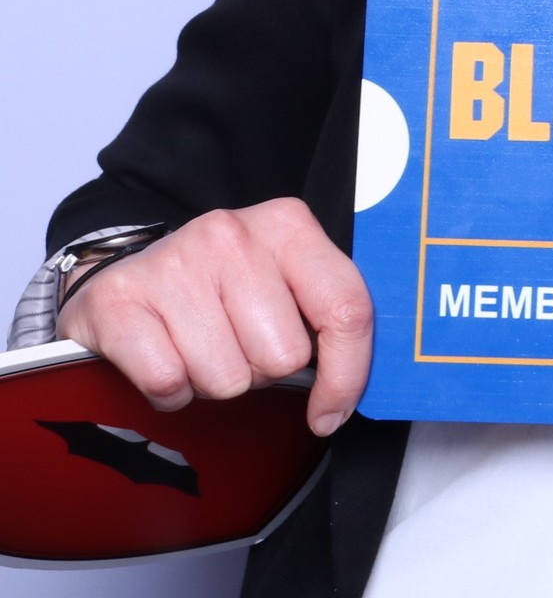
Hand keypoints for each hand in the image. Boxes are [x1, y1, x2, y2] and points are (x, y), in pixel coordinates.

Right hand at [56, 198, 371, 435]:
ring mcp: (172, 263)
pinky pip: (169, 383)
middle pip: (284, 356)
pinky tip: (165, 357)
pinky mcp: (118, 301)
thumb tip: (346, 397)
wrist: (123, 279)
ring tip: (198, 347)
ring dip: (215, 380)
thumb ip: (326, 318)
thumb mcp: (281, 283)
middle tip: (237, 345)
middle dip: (263, 370)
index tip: (330, 413)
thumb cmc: (217, 289)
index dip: (347, 375)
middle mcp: (232, 235)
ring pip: (227, 378)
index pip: (346, 309)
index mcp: (288, 225)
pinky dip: (171, 391)